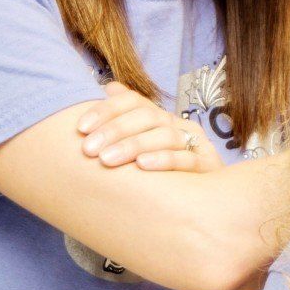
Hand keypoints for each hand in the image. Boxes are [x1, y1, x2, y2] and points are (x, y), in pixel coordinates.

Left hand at [77, 81, 216, 171]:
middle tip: (89, 149)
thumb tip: (110, 87)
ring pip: (165, 136)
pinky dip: (164, 159)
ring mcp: (196, 144)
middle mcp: (178, 125)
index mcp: (159, 118)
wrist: (203, 201)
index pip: (132, 101)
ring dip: (133, 145)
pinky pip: (187, 159)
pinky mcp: (208, 166)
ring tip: (107, 159)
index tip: (80, 128)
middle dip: (114, 130)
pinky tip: (142, 165)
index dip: (105, 110)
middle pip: (147, 116)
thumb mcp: (138, 148)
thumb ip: (123, 121)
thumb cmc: (161, 175)